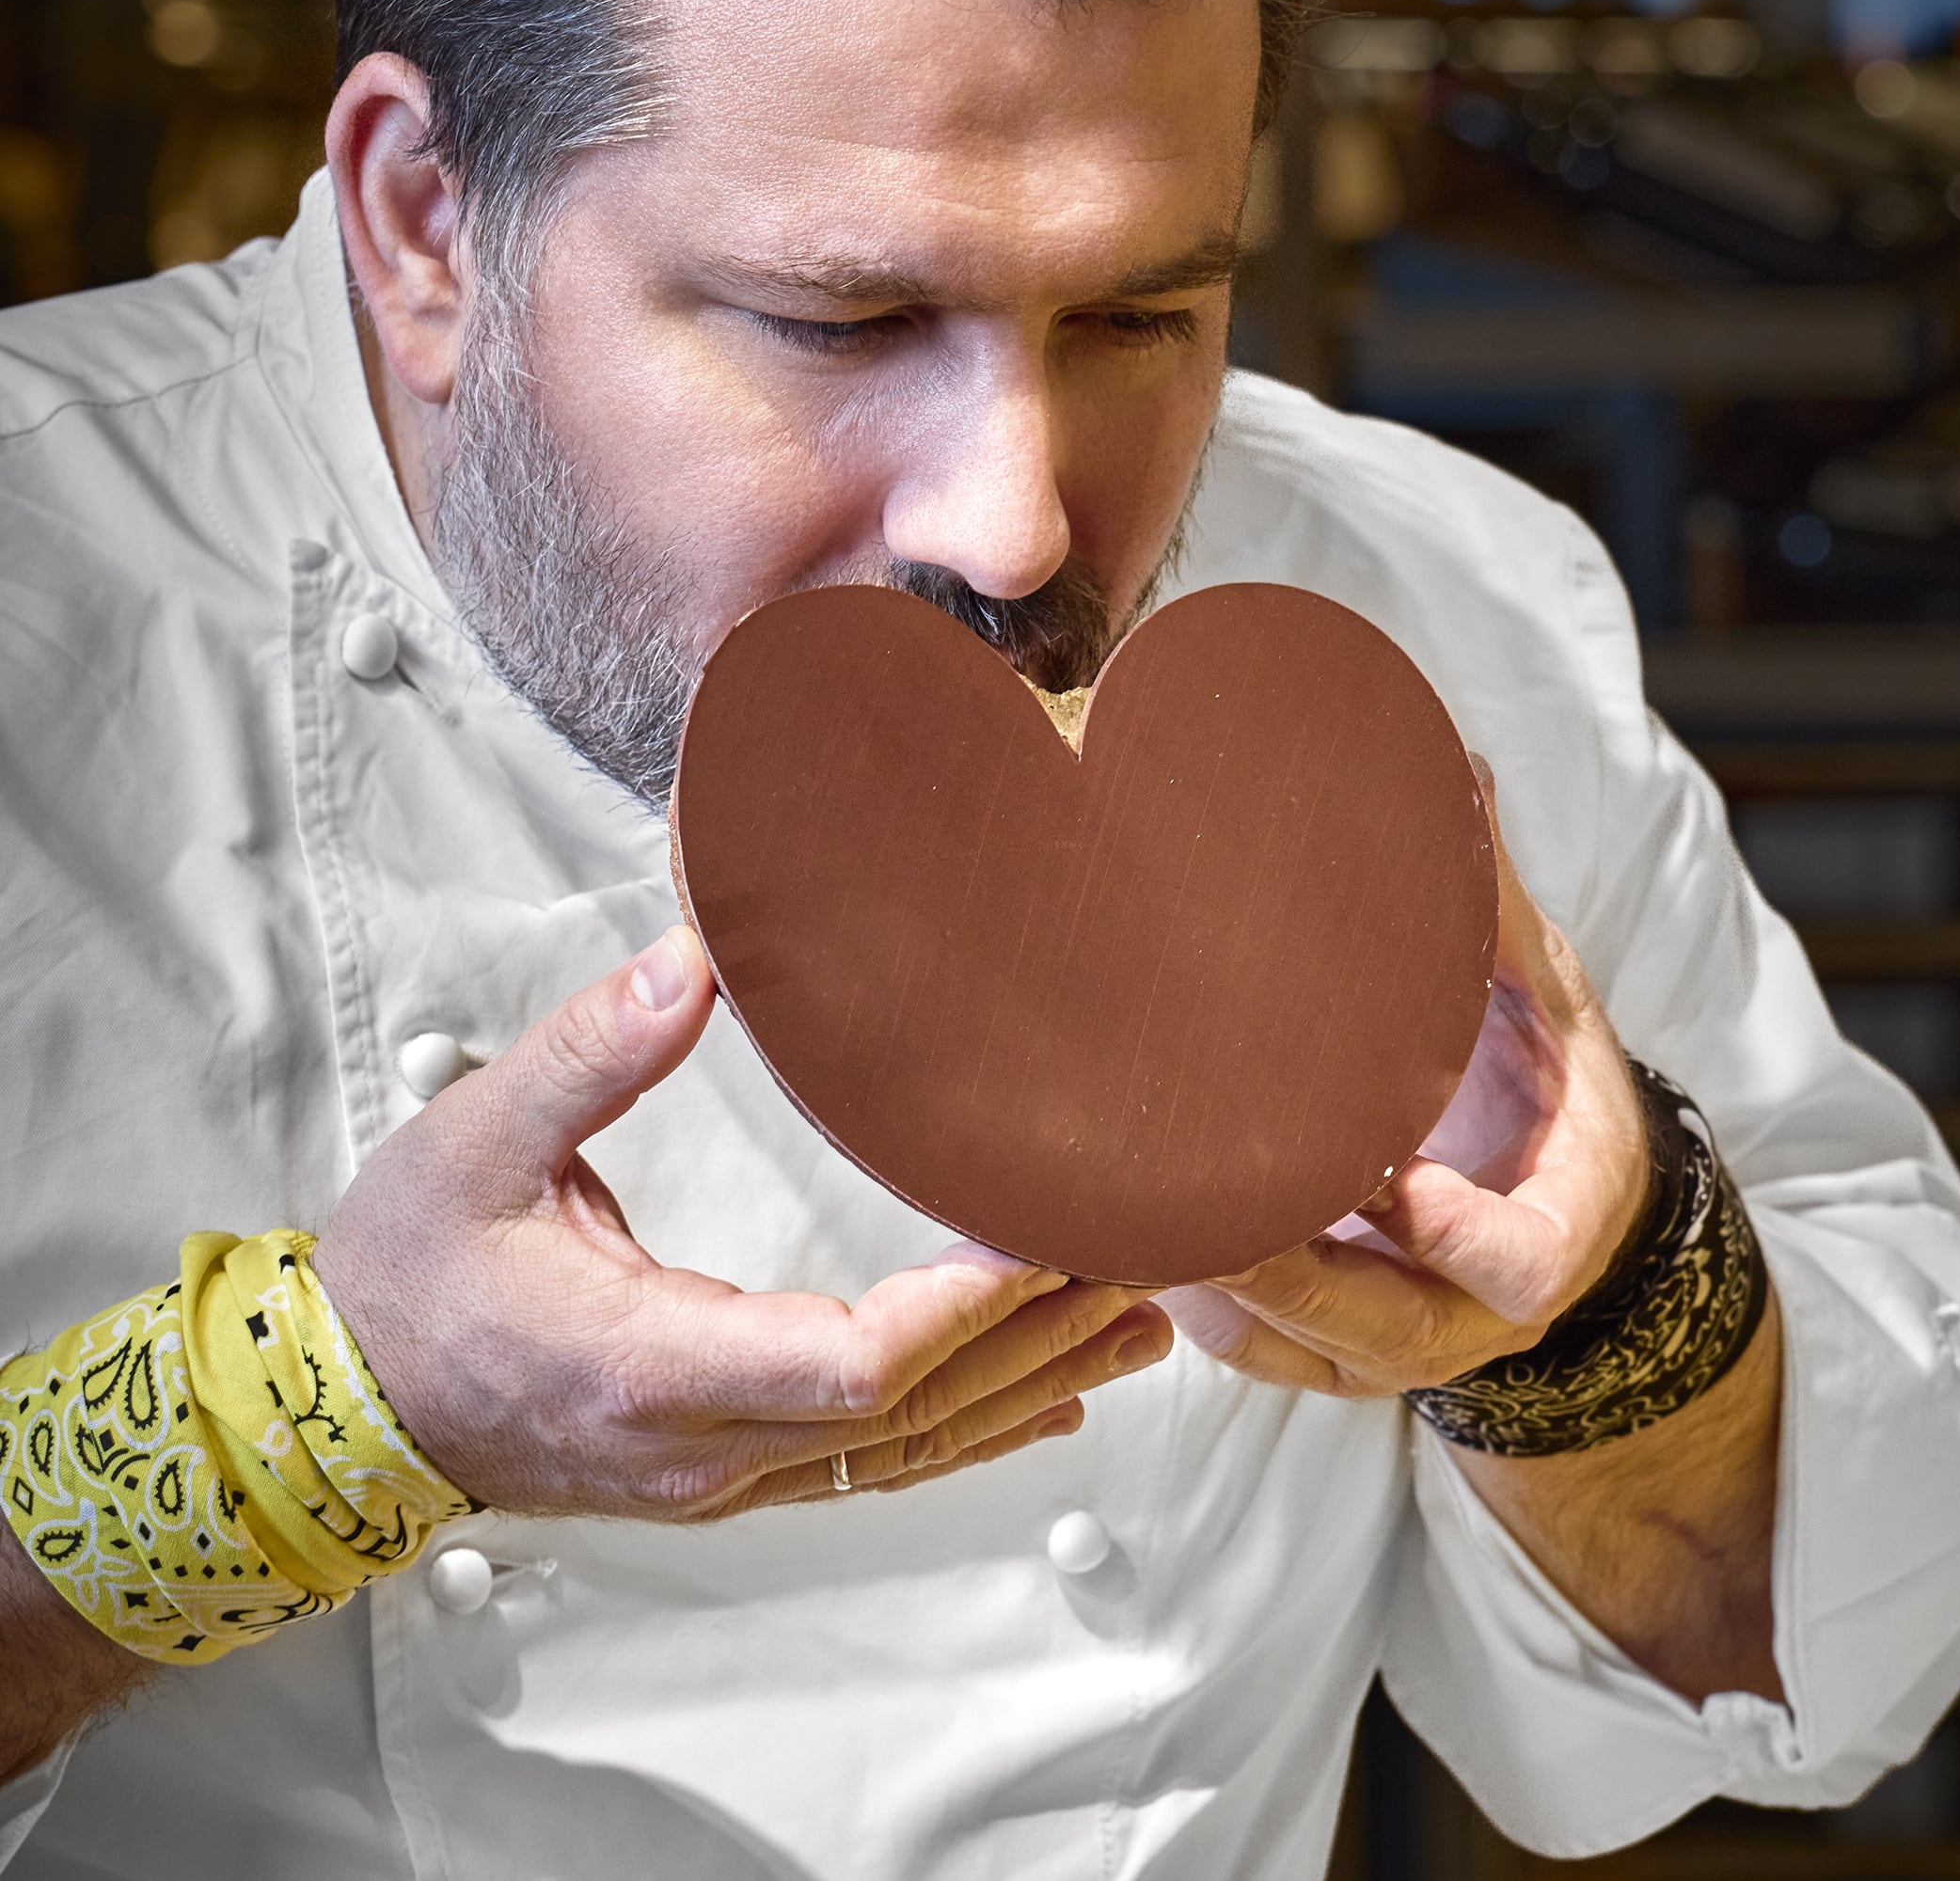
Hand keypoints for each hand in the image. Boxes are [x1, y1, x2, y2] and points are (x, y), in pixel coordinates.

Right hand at [312, 927, 1169, 1516]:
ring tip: (1142, 1325)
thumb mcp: (476, 1141)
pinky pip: (871, 1464)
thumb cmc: (404, 1276)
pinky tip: (1042, 1401)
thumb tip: (696, 960)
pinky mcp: (717, 1465)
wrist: (338, 1405)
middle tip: (1151, 1258)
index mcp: (654, 1363)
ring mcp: (717, 1469)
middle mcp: (705, 1440)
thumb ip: (591, 1053)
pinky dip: (969, 1430)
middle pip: (916, 1415)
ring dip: (1032, 1387)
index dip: (969, 1308)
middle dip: (1043, 1338)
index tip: (1057, 1237)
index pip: (856, 1366)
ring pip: (908, 1452)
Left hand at [1162, 762, 1647, 1395]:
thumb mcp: (1546, 994)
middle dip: (1294, 1273)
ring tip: (1136, 1221)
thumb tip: (1456, 773)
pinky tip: (1130, 1246)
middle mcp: (1478, 1312)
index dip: (1461, 1239)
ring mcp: (1404, 1347)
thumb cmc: (1546, 1083)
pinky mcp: (1336, 1353)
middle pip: (1386, 1329)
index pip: (1522, 1268)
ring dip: (1223, 1295)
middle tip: (1209, 1203)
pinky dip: (1196, 1312)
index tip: (1397, 1180)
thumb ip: (1493, 905)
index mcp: (1557, 1224)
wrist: (1553, 1192)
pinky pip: (1259, 1357)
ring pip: (1306, 1352)